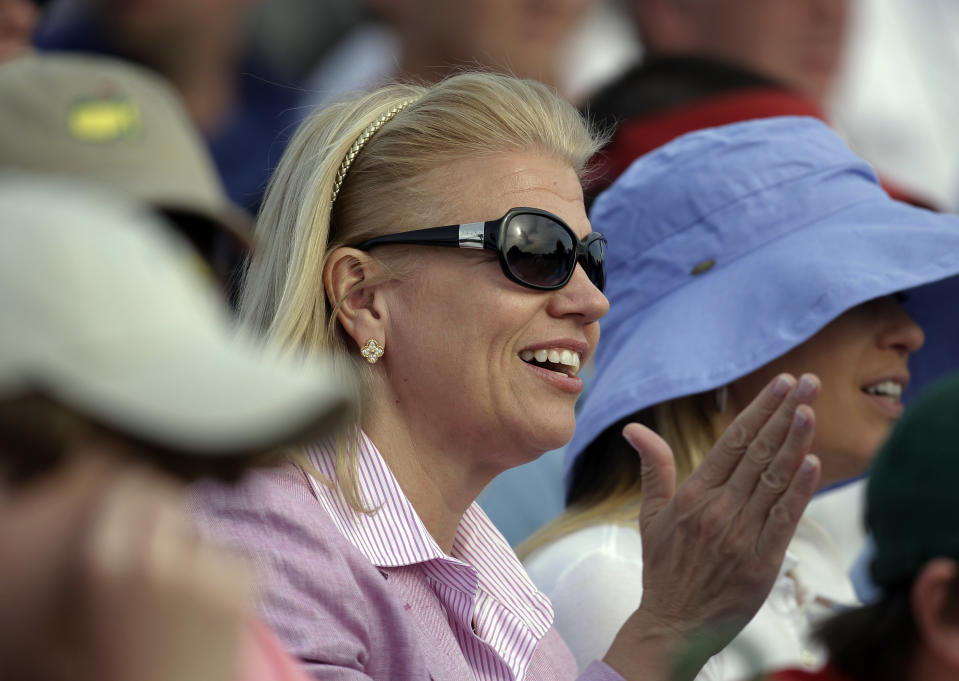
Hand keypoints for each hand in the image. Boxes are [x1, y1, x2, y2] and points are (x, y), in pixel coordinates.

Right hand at [77, 465, 254, 680]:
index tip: (151, 510)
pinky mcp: (238, 586)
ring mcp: (196, 570)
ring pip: (208, 537)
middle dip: (176, 523)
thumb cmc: (126, 656)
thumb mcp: (97, 596)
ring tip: (189, 609)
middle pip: (173, 500)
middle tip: (176, 559)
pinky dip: (238, 582)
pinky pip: (244, 561)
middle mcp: (146, 557)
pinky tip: (218, 618)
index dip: (143, 496)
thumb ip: (117, 541)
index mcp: (98, 560)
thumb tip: (152, 484)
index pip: (130, 485)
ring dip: (206, 560)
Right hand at [604, 374, 820, 680]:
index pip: (732, 441)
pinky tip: (812, 462)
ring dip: (795, 442)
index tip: (782, 384)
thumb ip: (653, 467)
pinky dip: (799, 490)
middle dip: (785, 413)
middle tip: (809, 382)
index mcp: (693, 494)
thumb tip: (633, 428)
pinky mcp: (761, 561)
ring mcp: (740, 534)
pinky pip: (784, 519)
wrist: (673, 624)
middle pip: (757, 452)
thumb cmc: (664, 567)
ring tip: (812, 409)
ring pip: (773, 480)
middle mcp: (717, 509)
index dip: (759, 410)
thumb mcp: (651, 514)